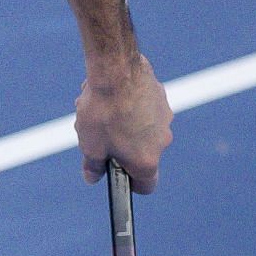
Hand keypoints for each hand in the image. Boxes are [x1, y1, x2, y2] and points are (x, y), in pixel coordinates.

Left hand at [75, 53, 171, 193]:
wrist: (115, 70)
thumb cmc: (103, 111)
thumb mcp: (90, 144)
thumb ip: (93, 165)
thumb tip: (92, 177)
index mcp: (147, 161)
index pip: (146, 185)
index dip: (130, 183)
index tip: (117, 173)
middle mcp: (162, 141)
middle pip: (142, 153)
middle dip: (122, 147)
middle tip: (100, 134)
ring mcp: (164, 117)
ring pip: (143, 127)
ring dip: (126, 123)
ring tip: (103, 109)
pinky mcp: (161, 95)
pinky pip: (146, 107)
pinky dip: (132, 104)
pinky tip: (113, 92)